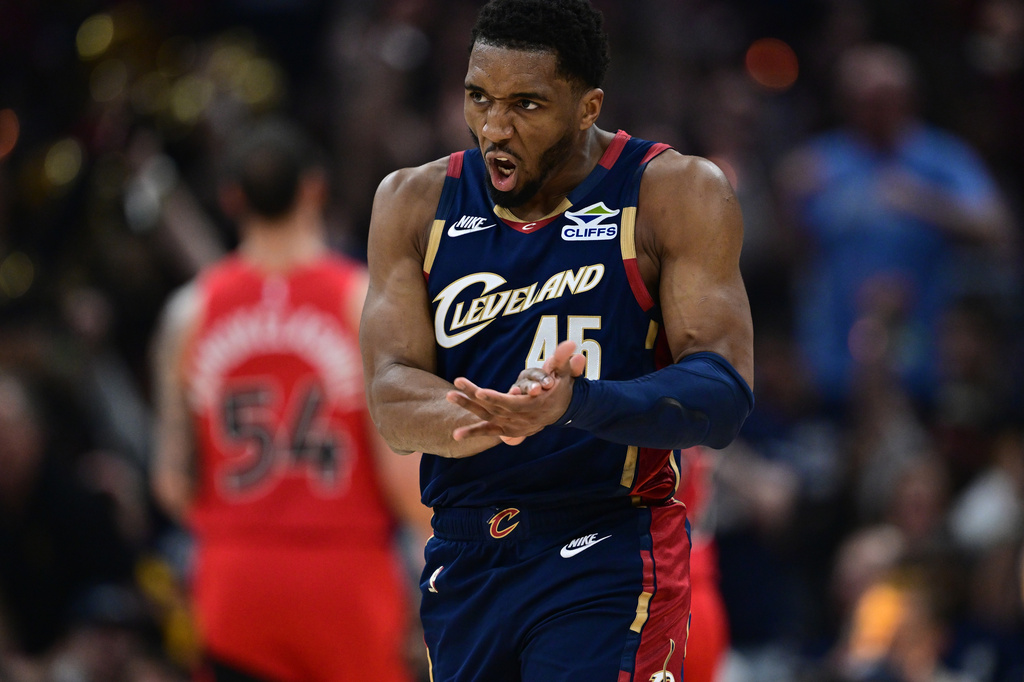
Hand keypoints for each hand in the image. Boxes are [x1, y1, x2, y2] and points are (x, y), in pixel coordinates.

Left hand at [447, 341, 585, 443]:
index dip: (495, 398)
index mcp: (533, 406)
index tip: (479, 392)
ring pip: (487, 417)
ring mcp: (513, 424)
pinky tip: (456, 435)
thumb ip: (565, 361)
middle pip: (493, 408)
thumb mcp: (565, 374)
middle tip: (453, 389)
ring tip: (449, 399)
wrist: (561, 410)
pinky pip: (489, 431)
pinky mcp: (507, 429)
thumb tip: (571, 345)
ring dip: (467, 409)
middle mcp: (520, 418)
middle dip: (472, 399)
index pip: (512, 403)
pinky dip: (474, 432)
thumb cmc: (560, 388)